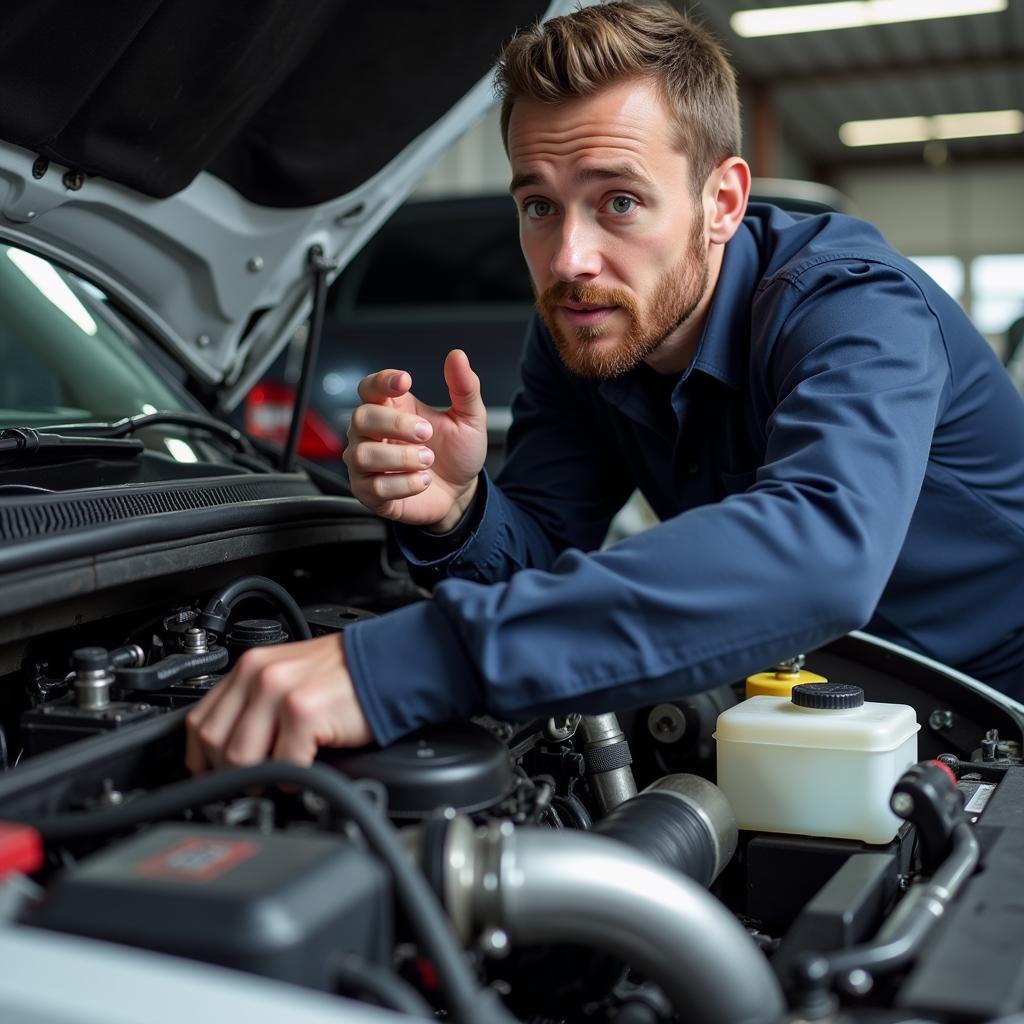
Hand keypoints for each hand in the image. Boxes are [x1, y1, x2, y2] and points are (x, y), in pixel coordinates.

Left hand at [185, 633, 372, 774]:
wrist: (387, 666)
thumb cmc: (344, 677)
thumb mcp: (288, 678)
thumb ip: (255, 705)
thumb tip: (226, 752)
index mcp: (249, 668)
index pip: (200, 722)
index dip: (205, 758)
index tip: (219, 774)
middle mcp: (258, 675)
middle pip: (214, 745)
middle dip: (232, 772)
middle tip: (258, 777)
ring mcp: (279, 692)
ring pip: (240, 760)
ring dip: (261, 776)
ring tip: (285, 769)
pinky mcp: (302, 712)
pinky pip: (282, 765)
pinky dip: (294, 776)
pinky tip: (308, 764)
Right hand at [344, 349, 487, 530]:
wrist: (461, 493)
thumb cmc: (457, 454)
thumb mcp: (469, 419)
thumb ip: (464, 388)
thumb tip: (457, 356)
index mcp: (392, 409)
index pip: (369, 387)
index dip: (382, 381)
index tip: (406, 382)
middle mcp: (372, 434)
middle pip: (360, 417)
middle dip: (396, 424)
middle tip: (427, 433)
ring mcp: (367, 464)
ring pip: (363, 455)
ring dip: (401, 457)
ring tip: (427, 461)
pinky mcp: (370, 493)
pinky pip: (375, 487)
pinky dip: (404, 484)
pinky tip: (422, 481)